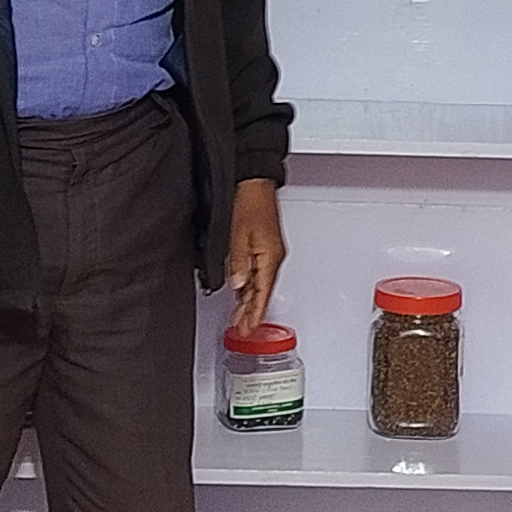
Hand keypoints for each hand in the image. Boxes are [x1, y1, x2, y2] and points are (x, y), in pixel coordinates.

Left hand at [221, 178, 286, 333]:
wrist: (255, 183)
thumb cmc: (249, 203)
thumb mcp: (238, 237)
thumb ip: (238, 264)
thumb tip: (237, 285)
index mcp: (270, 258)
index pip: (262, 293)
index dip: (255, 313)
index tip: (248, 329)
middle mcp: (274, 257)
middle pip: (263, 291)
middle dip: (253, 311)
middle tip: (243, 328)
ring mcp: (271, 252)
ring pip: (260, 283)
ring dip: (251, 300)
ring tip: (241, 316)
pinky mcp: (267, 246)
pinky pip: (259, 272)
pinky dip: (251, 285)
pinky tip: (244, 292)